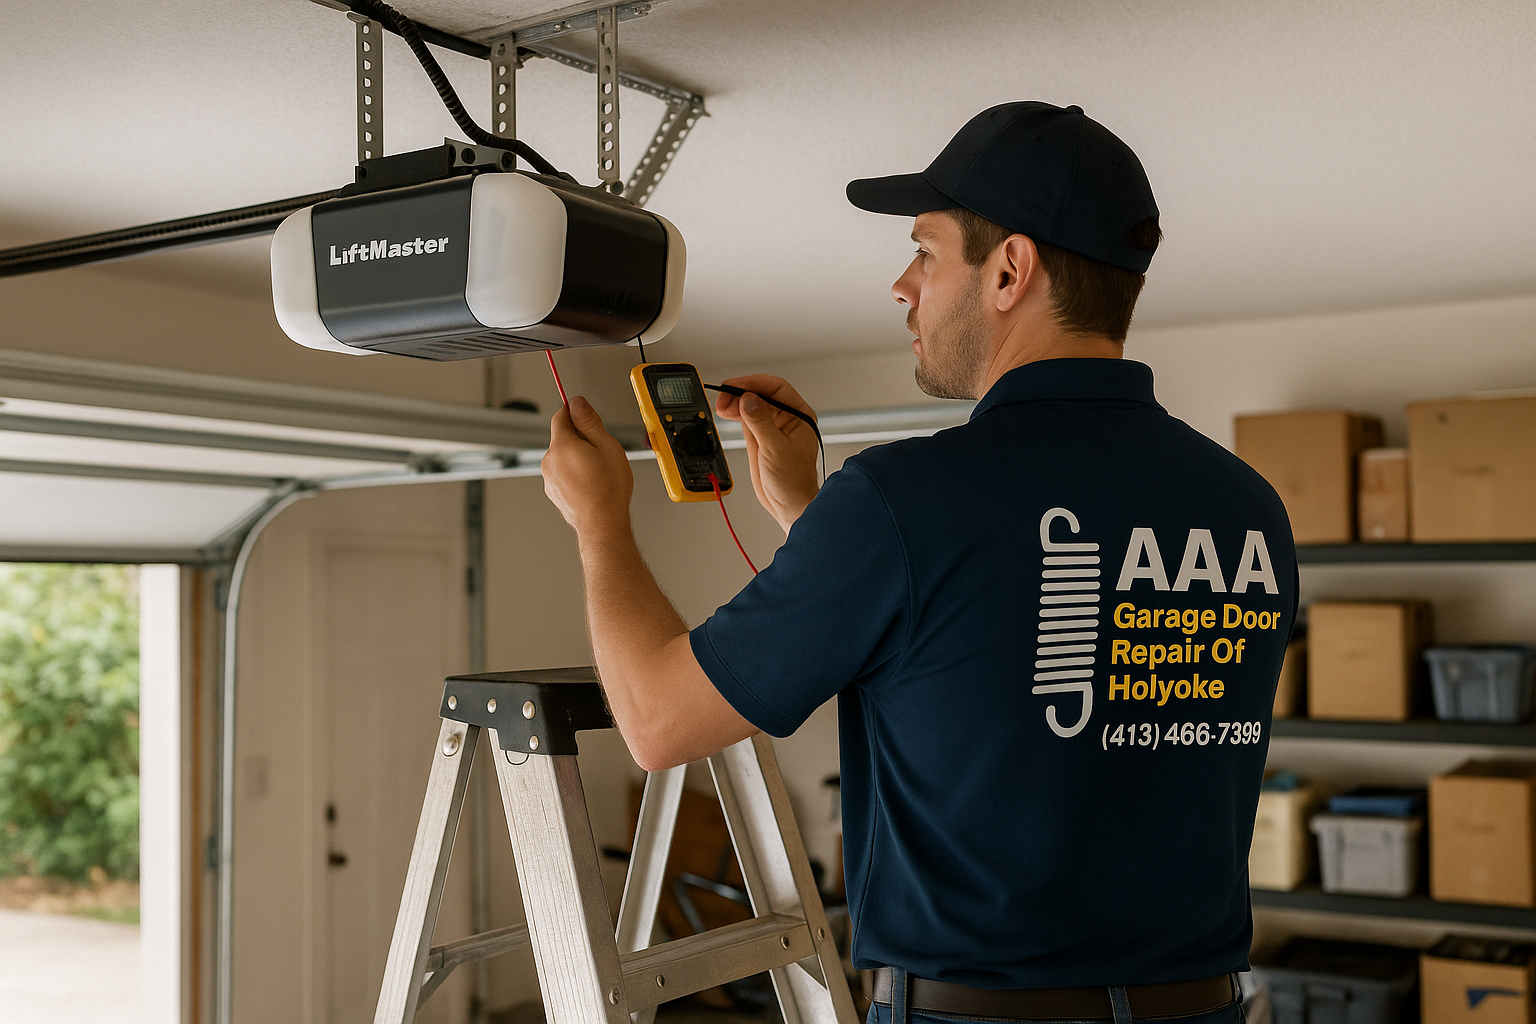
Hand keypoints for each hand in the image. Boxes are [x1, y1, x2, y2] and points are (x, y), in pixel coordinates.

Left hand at [542, 396, 633, 538]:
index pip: (560, 416)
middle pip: (561, 437)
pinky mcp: (553, 492)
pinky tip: (591, 483)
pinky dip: (573, 474)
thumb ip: (589, 421)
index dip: (572, 411)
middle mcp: (549, 461)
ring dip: (576, 457)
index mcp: (561, 446)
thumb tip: (578, 403)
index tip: (582, 411)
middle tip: (600, 449)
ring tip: (597, 471)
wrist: (602, 523)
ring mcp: (549, 478)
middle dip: (579, 438)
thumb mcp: (607, 446)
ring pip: (562, 457)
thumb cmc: (608, 489)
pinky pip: (562, 474)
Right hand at [713, 375, 819, 533]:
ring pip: (750, 405)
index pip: (776, 388)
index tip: (735, 386)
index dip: (754, 383)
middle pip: (760, 394)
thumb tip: (748, 399)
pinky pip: (745, 419)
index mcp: (799, 415)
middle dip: (740, 393)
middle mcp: (786, 418)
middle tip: (723, 398)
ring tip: (721, 407)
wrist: (788, 505)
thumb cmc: (794, 482)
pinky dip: (734, 414)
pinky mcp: (759, 438)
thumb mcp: (776, 448)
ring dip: (734, 403)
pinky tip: (725, 413)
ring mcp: (771, 428)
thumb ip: (760, 422)